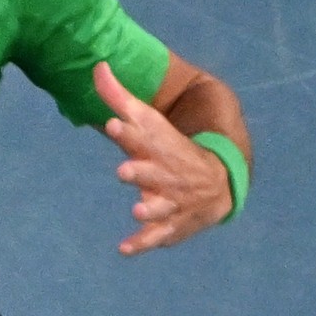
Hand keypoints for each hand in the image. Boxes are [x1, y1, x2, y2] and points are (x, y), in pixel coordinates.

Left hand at [94, 59, 234, 254]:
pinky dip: (143, 243)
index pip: (145, 136)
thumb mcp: (148, 122)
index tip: (113, 124)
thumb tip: (97, 66)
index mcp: (160, 147)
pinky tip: (124, 249)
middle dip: (140, 172)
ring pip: (161, 206)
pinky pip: (158, 237)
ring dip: (150, 210)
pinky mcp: (171, 224)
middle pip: (153, 172)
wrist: (219, 182)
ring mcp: (172, 200)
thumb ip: (119, 98)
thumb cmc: (171, 148)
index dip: (128, 130)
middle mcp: (167, 173)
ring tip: (138, 212)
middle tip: (123, 171)